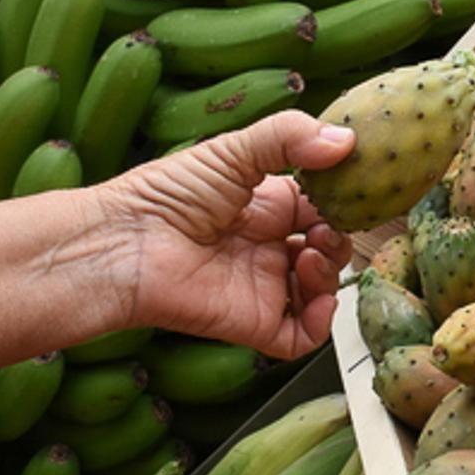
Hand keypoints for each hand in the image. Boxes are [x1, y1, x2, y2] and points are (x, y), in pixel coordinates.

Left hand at [96, 112, 356, 357]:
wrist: (124, 244)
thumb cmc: (164, 195)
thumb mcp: (233, 151)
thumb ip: (290, 137)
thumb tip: (346, 140)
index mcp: (264, 206)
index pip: (320, 207)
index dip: (339, 202)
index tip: (350, 190)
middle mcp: (266, 248)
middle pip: (327, 249)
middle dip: (339, 237)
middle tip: (326, 226)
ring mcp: (262, 287)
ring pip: (320, 290)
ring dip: (330, 272)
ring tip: (310, 253)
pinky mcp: (254, 323)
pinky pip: (301, 336)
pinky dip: (320, 322)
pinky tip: (317, 296)